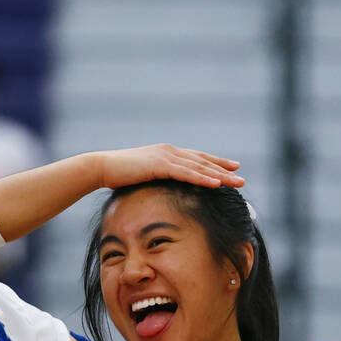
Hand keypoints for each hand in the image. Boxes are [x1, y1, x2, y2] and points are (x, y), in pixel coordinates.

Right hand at [98, 144, 244, 190]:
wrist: (100, 167)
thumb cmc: (116, 175)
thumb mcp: (140, 176)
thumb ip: (154, 179)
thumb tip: (160, 190)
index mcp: (166, 153)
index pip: (196, 158)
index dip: (215, 162)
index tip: (231, 167)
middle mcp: (169, 151)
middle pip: (202, 161)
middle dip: (223, 169)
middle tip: (241, 176)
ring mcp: (165, 156)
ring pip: (199, 167)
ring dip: (220, 175)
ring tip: (237, 182)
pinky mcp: (160, 165)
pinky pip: (187, 173)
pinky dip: (203, 178)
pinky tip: (217, 183)